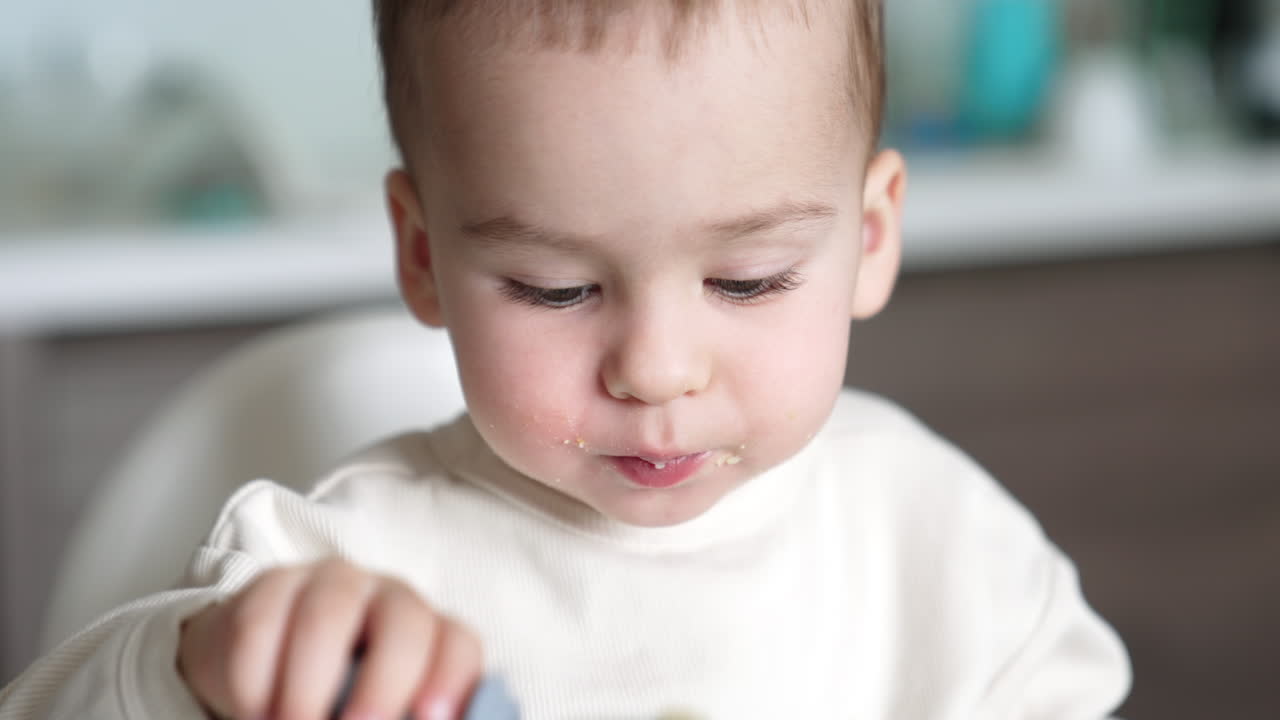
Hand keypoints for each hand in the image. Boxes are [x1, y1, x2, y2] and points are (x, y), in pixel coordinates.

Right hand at [178, 557, 482, 719]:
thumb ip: (401, 715)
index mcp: (431, 635)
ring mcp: (333, 584)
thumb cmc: (341, 699)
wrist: (264, 668)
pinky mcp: (273, 585)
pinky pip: (261, 625)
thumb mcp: (378, 708)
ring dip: (307, 689)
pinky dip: (253, 683)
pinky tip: (255, 713)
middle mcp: (390, 599)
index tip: (432, 718)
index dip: (450, 679)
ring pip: (327, 618)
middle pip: (403, 624)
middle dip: (382, 685)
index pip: (457, 645)